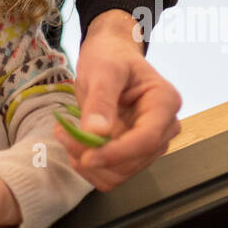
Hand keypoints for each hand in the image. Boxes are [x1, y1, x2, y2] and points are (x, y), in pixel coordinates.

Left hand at [57, 11, 181, 191]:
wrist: (110, 55)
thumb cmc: (110, 57)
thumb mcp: (102, 70)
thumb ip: (101, 100)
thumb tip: (97, 133)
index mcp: (165, 102)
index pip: (147, 139)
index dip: (117, 153)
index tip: (86, 157)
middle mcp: (164, 127)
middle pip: (134, 160)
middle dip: (96, 155)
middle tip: (63, 133)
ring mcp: (149, 143)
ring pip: (121, 172)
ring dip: (89, 162)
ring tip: (66, 134)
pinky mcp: (133, 152)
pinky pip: (112, 173)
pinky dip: (90, 165)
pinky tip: (76, 143)